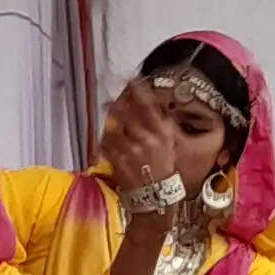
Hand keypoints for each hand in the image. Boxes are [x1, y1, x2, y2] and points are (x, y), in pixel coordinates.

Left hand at [95, 79, 171, 194]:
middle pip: (126, 112)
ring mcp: (130, 149)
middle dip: (117, 103)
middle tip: (110, 99)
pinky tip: (106, 137)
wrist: (155, 195)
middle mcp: (147, 138)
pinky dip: (104, 138)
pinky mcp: (117, 160)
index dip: (138, 90)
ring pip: (113, 126)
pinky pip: (105, 142)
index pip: (148, 105)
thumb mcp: (169, 143)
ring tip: (106, 114)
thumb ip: (160, 124)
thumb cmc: (163, 168)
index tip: (131, 80)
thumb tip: (151, 104)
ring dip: (109, 119)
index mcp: (162, 132)